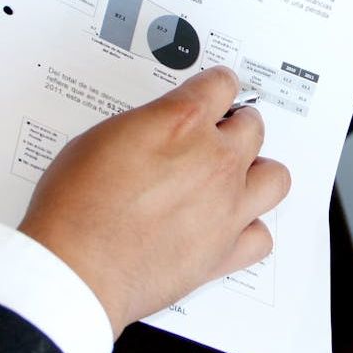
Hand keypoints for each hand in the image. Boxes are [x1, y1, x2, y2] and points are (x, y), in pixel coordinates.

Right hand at [18, 66, 290, 337]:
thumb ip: (149, 127)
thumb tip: (162, 129)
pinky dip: (251, 231)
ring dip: (260, 173)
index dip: (219, 85)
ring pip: (275, 177)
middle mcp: (216, 161)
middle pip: (254, 127)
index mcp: (183, 124)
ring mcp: (228, 207)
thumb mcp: (102, 139)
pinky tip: (232, 228)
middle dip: (239, 126)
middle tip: (223, 135)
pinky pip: (262, 236)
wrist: (78, 268)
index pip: (222, 84)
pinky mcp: (228, 251)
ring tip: (240, 178)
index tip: (219, 90)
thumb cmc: (77, 207)